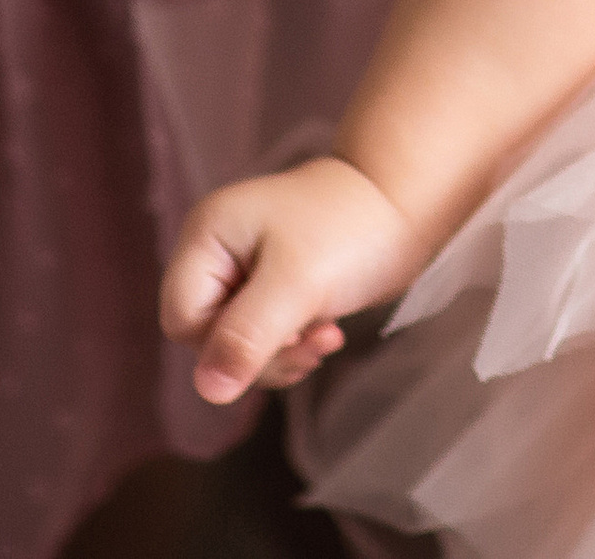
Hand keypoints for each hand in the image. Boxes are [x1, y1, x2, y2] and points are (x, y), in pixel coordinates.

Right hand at [159, 155, 428, 405]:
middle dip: (260, 352)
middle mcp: (219, 250)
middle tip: (310, 341)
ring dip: (281, 354)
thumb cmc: (354, 229)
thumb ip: (247, 337)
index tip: (279, 333)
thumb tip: (208, 391)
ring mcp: (246, 269)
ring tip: (327, 337)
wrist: (410, 204)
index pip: (183, 318)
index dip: (223, 343)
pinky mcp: (274, 286)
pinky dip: (293, 346)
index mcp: (209, 234)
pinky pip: (264, 338)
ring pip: (237, 344)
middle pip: (207, 337)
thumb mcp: (298, 283)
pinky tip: (328, 334)